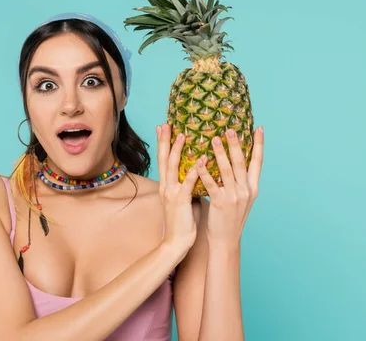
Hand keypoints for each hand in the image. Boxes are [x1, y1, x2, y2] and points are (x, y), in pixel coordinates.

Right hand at [156, 123, 199, 256]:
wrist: (177, 242)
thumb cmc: (183, 220)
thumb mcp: (185, 198)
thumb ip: (189, 184)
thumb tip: (199, 172)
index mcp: (167, 185)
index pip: (165, 160)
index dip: (164, 143)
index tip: (164, 127)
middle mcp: (166, 186)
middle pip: (164, 159)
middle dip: (165, 140)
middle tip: (165, 124)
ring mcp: (172, 193)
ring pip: (174, 167)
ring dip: (178, 150)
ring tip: (183, 135)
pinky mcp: (180, 201)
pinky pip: (188, 183)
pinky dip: (194, 171)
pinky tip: (201, 160)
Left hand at [195, 126, 263, 246]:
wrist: (225, 240)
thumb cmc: (230, 217)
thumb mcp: (242, 199)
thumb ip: (240, 181)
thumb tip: (235, 160)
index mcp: (253, 188)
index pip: (258, 162)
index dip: (259, 145)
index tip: (259, 129)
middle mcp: (246, 190)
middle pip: (241, 162)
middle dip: (236, 144)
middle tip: (230, 129)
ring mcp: (234, 197)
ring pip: (226, 170)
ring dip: (220, 152)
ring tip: (213, 138)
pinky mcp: (220, 203)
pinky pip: (211, 183)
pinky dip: (204, 171)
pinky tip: (198, 161)